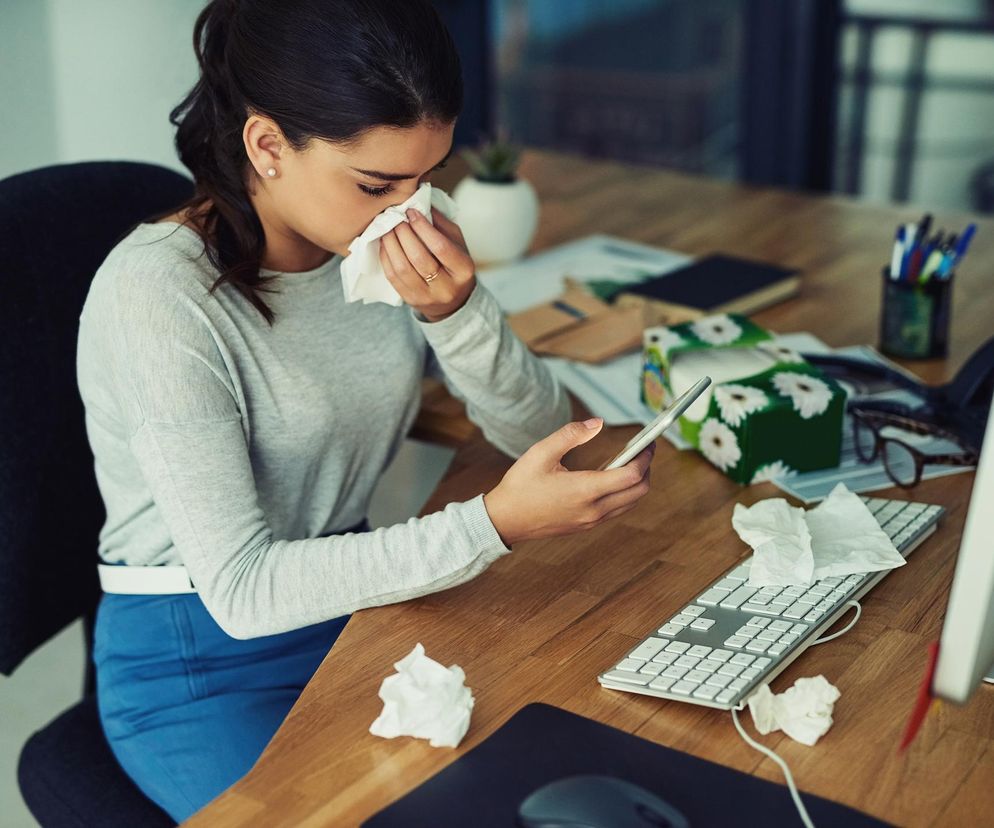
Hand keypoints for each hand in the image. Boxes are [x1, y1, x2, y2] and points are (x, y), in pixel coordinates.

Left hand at [378, 207, 476, 321]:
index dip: (423, 227)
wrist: (452, 301)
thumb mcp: (457, 243)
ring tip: (387, 227)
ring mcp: (427, 296)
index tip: (411, 212)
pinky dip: (386, 256)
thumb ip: (441, 224)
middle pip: (419, 258)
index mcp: (463, 269)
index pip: (440, 246)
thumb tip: (420, 203)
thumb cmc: (454, 264)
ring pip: (403, 268)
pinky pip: (393, 277)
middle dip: (404, 233)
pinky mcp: (410, 300)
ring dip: (391, 244)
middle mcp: (446, 287)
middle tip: (395, 217)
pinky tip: (384, 242)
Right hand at [483, 418, 654, 546]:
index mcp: (585, 491)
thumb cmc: (520, 486)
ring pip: (630, 503)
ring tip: (630, 461)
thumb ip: (570, 434)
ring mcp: (591, 520)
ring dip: (637, 483)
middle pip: (638, 491)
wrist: (504, 521)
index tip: (648, 443)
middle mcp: (593, 510)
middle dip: (647, 469)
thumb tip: (597, 423)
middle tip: (644, 450)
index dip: (645, 458)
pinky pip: (617, 510)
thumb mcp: (541, 452)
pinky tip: (612, 477)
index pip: (631, 476)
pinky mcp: (586, 525)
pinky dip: (623, 493)